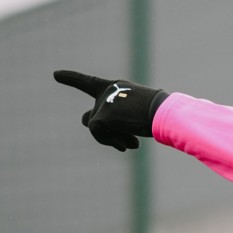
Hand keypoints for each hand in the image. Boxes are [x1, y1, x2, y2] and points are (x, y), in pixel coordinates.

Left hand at [53, 69, 167, 150]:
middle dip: (105, 133)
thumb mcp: (136, 112)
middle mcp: (106, 92)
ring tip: (132, 143)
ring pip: (94, 126)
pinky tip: (128, 144)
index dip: (72, 78)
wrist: (163, 113)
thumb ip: (113, 118)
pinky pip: (97, 133)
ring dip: (110, 138)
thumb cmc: (157, 114)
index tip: (55, 75)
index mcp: (116, 86)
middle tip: (130, 144)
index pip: (89, 82)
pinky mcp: (102, 116)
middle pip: (92, 116)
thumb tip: (93, 126)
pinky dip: (110, 141)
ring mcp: (103, 103)